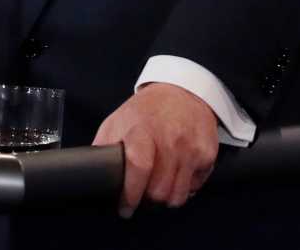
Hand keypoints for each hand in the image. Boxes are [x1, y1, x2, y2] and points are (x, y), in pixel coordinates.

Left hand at [92, 82, 218, 217]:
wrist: (182, 92)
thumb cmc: (147, 110)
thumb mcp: (119, 120)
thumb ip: (105, 145)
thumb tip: (92, 170)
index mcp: (141, 130)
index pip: (138, 166)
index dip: (131, 192)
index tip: (125, 208)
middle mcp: (169, 140)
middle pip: (159, 190)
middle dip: (148, 198)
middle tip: (143, 193)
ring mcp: (190, 148)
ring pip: (177, 195)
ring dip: (166, 197)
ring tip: (158, 186)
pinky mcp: (207, 155)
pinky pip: (194, 188)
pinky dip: (184, 188)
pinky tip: (176, 174)